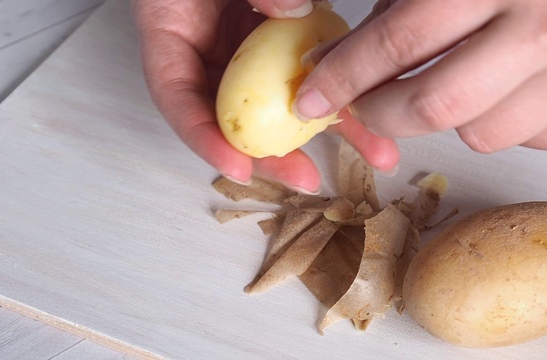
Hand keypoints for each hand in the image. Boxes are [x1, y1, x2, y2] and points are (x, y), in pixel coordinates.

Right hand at [132, 0, 398, 193]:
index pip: (179, 101)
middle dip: (274, 153)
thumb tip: (293, 9)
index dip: (205, 140)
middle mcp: (214, 53)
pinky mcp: (287, 37)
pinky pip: (312, 69)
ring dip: (327, 128)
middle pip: (237, 117)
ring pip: (285, 100)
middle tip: (307, 179)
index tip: (239, 166)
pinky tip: (372, 105)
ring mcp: (252, 49)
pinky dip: (340, 90)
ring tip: (373, 153)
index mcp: (173, 38)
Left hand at [295, 0, 546, 155]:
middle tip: (358, 103)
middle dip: (379, 112)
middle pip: (434, 106)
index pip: (400, 42)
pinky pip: (532, 137)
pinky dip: (504, 121)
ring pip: (481, 133)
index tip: (313, 94)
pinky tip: (501, 87)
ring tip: (442, 81)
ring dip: (445, 116)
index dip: (345, 74)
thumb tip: (349, 47)